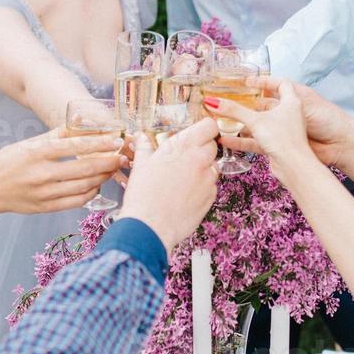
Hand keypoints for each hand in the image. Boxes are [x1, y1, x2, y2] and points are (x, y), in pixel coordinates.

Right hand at [0, 128, 122, 214]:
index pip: (75, 146)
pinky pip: (76, 201)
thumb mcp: (29, 143)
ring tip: (112, 170)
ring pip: (83, 186)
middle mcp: (41, 173)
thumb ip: (56, 134)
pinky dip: (91, 193)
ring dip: (102, 178)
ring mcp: (44, 193)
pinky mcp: (45, 207)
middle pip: (84, 168)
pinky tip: (97, 185)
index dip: (99, 144)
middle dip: (108, 163)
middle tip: (123, 158)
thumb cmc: (10, 162)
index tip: (116, 141)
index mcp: (37, 152)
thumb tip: (81, 120)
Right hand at [114, 119, 219, 249]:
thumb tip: (141, 137)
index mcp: (183, 146)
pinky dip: (202, 187)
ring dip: (202, 169)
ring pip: (212, 167)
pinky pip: (211, 186)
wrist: (150, 227)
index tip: (198, 133)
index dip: (205, 129)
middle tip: (185, 158)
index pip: (209, 126)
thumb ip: (145, 147)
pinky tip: (185, 195)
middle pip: (212, 146)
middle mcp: (200, 159)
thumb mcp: (141, 166)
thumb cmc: (143, 195)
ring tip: (182, 180)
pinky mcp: (211, 197)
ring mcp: (208, 179)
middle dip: (202, 149)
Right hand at [216, 76, 353, 167]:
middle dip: (246, 103)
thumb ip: (238, 110)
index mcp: (293, 99)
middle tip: (226, 100)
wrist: (318, 160)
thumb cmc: (300, 132)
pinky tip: (225, 139)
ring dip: (241, 123)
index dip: (262, 81)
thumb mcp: (265, 118)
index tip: (246, 81)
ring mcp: (283, 131)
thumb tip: (214, 102)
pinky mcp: (277, 147)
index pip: (277, 84)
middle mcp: (288, 113)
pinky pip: (255, 141)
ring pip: (258, 124)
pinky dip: (240, 140)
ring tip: (221, 119)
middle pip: (264, 105)